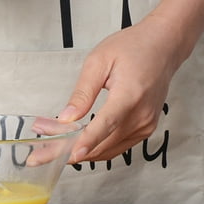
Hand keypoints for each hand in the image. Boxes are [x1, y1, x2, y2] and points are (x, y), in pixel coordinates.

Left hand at [58, 0, 203, 163]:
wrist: (164, 46)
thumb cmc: (132, 47)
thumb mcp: (100, 61)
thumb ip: (83, 92)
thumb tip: (66, 118)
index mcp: (130, 95)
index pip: (105, 125)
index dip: (85, 142)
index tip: (67, 156)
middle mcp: (142, 115)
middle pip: (102, 143)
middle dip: (69, 150)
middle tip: (39, 153)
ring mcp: (146, 125)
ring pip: (108, 150)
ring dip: (80, 152)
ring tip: (51, 148)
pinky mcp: (146, 129)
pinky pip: (118, 146)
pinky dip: (96, 148)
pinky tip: (77, 144)